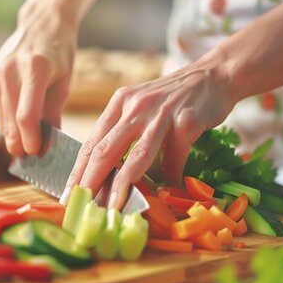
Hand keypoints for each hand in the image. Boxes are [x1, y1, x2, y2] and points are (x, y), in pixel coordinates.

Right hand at [0, 0, 76, 155]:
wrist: (40, 25)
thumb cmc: (59, 53)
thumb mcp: (64, 81)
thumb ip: (55, 112)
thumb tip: (49, 143)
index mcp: (35, 70)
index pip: (27, 116)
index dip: (30, 139)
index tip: (36, 153)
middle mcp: (10, 72)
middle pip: (10, 121)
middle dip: (19, 144)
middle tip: (30, 159)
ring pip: (2, 119)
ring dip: (12, 136)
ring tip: (26, 148)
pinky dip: (8, 122)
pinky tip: (19, 129)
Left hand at [61, 59, 234, 208]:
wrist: (214, 75)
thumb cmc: (174, 97)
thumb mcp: (142, 106)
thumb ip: (125, 133)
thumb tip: (111, 172)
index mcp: (120, 103)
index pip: (92, 141)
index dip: (78, 170)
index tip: (68, 194)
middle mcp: (136, 106)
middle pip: (106, 149)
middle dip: (90, 181)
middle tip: (79, 205)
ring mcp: (161, 114)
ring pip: (137, 155)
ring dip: (123, 185)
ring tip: (113, 208)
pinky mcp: (186, 121)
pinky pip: (175, 157)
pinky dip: (171, 178)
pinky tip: (167, 193)